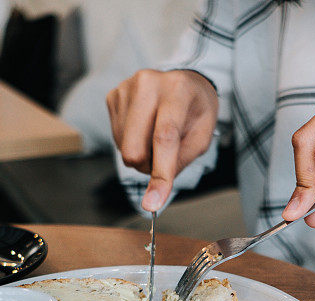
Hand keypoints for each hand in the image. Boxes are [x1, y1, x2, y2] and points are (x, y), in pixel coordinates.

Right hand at [106, 69, 218, 211]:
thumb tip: (154, 196)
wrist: (184, 82)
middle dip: (147, 165)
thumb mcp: (202, 136)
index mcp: (177, 90)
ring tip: (155, 134)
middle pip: (135, 148)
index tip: (153, 203)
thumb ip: (180, 162)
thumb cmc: (195, 111)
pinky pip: (116, 139)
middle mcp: (148, 83)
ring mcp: (126, 88)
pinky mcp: (112, 96)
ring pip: (124, 148)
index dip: (159, 173)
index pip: (164, 137)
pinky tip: (143, 128)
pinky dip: (131, 142)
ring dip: (140, 153)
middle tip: (163, 155)